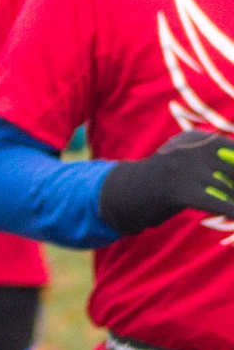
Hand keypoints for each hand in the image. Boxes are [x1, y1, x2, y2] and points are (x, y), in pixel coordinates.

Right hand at [100, 130, 233, 234]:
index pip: (233, 150)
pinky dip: (230, 211)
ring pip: (226, 189)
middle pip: (233, 169)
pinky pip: (216, 203)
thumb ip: (214, 158)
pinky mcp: (180, 191)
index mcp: (195, 138)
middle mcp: (190, 149)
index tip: (232, 179)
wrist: (125, 193)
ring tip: (229, 207)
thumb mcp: (187, 157)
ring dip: (232, 200)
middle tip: (232, 194)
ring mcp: (183, 169)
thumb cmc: (164, 178)